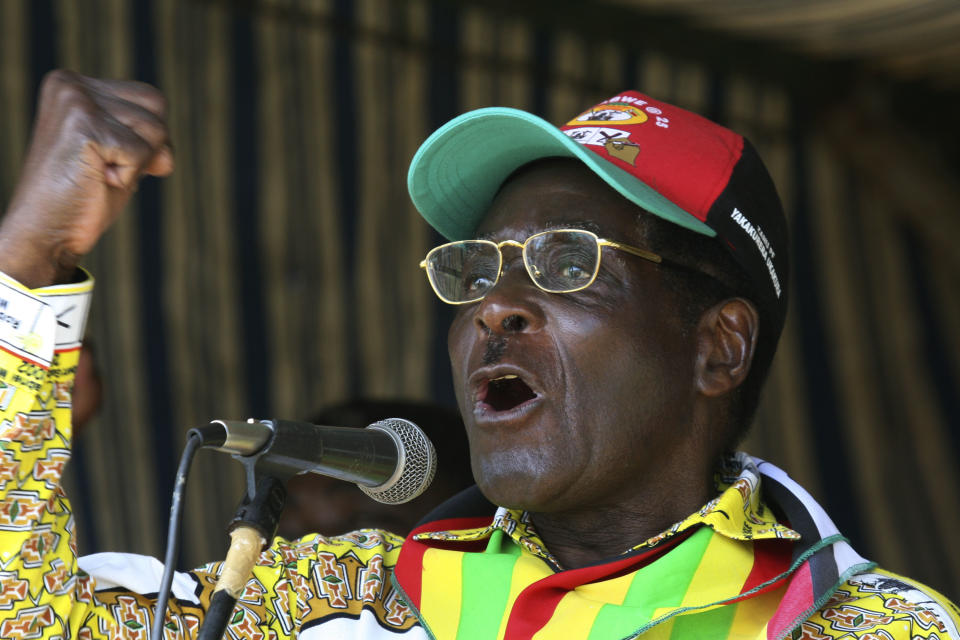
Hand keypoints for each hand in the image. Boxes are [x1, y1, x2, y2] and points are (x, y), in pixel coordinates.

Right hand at [0, 70, 173, 287]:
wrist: (45, 231)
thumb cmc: (83, 196)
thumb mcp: (119, 154)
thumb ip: (144, 134)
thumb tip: (167, 154)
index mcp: (73, 84)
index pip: (150, 99)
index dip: (148, 138)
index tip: (112, 159)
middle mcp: (70, 85)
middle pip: (157, 105)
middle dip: (149, 146)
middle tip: (108, 169)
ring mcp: (75, 102)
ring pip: (156, 128)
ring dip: (139, 163)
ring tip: (100, 174)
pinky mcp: (84, 127)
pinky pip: (142, 152)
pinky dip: (130, 176)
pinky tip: (97, 180)